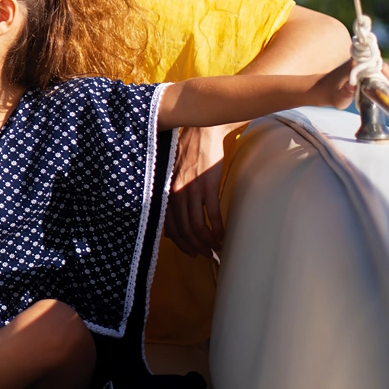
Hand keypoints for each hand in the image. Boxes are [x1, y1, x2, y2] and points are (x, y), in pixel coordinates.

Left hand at [167, 124, 229, 256]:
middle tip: (204, 255)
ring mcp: (192, 190)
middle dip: (193, 247)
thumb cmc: (188, 153)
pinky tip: (222, 236)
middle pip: (183, 230)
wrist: (202, 133)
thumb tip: (176, 215)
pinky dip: (217, 229)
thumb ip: (173, 194)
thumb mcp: (173, 175)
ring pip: (196, 226)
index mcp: (166, 192)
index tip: (189, 252)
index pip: (169, 226)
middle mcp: (176, 194)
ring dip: (206, 242)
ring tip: (215, 249)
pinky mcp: (208, 186)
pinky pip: (212, 215)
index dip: (179, 243)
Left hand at [314, 58, 388, 108]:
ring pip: (377, 67)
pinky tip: (382, 87)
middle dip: (388, 76)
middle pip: (380, 65)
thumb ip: (345, 93)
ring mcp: (357, 63)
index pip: (377, 65)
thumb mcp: (337, 97)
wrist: (318, 89)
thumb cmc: (328, 94)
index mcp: (355, 65)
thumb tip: (352, 86)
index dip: (387, 75)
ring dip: (385, 77)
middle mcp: (357, 61)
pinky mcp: (357, 67)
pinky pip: (373, 69)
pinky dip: (379, 77)